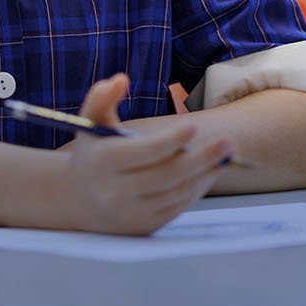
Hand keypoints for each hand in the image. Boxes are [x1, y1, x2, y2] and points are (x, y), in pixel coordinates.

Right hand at [55, 74, 232, 235]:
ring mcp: (131, 212)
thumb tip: (121, 79)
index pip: (144, 152)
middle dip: (201, 158)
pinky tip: (210, 172)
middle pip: (167, 175)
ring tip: (226, 155)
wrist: (78, 201)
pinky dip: (196, 189)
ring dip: (205, 174)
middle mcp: (115, 192)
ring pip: (176, 192)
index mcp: (102, 163)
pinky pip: (177, 207)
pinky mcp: (144, 226)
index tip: (193, 124)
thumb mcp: (90, 123)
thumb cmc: (93, 153)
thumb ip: (102, 97)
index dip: (170, 139)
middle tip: (228, 142)